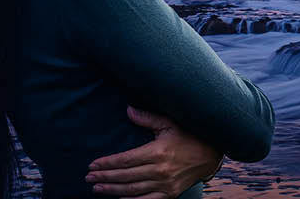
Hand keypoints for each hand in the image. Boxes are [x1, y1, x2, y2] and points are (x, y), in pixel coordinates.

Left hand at [84, 105, 223, 197]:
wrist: (210, 154)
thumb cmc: (189, 136)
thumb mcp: (170, 123)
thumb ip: (148, 119)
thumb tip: (128, 110)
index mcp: (157, 152)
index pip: (125, 160)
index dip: (106, 163)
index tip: (93, 164)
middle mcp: (159, 170)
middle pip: (124, 176)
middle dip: (104, 177)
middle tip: (89, 177)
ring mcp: (164, 185)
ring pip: (132, 190)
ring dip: (112, 189)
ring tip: (97, 188)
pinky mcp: (169, 194)